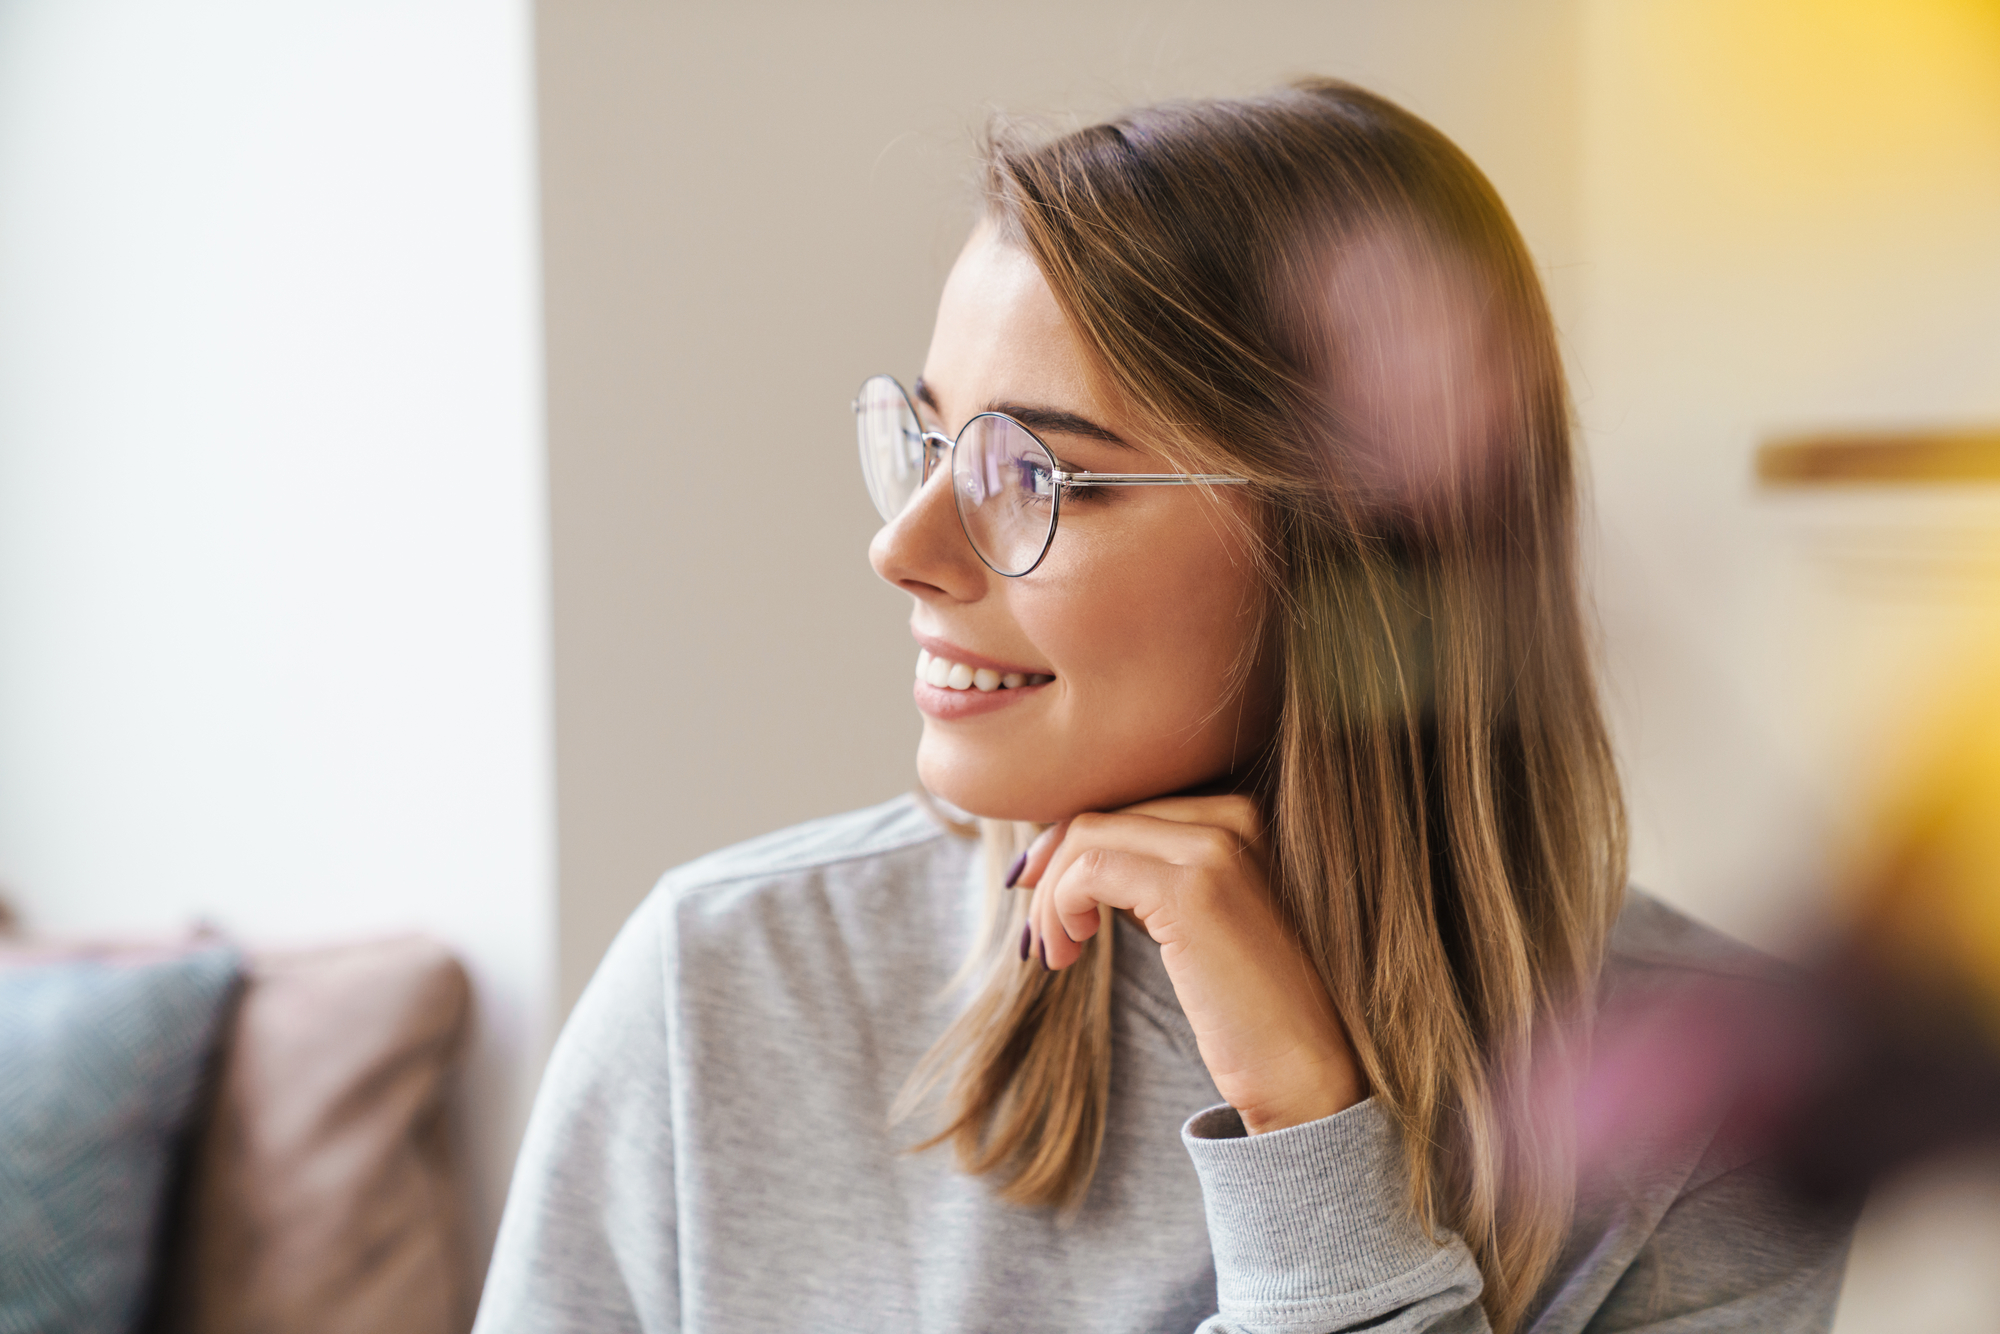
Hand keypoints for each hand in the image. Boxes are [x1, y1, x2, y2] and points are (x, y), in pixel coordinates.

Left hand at [1021, 795, 1364, 1132]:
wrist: (1304, 1070)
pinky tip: (1069, 951)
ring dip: (1050, 897)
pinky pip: (1088, 871)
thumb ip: (1149, 877)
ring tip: (1053, 952)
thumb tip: (1062, 858)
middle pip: (1102, 816)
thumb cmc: (1248, 1008)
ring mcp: (1216, 846)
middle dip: (1052, 871)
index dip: (1070, 848)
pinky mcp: (1192, 889)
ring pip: (1086, 837)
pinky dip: (1060, 907)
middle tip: (1038, 935)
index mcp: (1240, 815)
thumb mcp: (1195, 921)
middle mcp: (1233, 815)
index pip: (1127, 806)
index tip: (1041, 895)